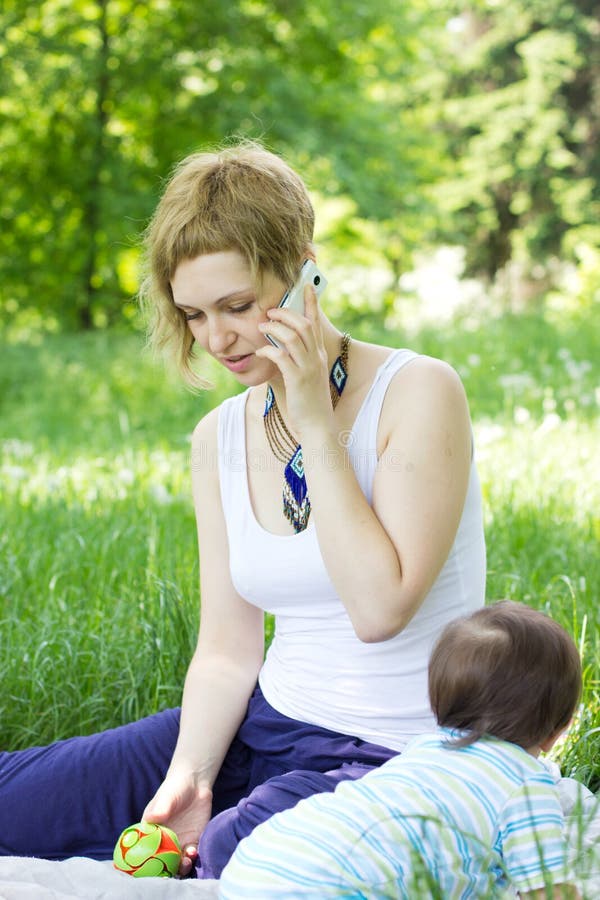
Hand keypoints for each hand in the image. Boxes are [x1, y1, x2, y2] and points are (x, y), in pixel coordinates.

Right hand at [142, 772, 212, 877]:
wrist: (195, 784)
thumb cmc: (175, 788)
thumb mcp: (167, 797)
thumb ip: (160, 809)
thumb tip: (151, 818)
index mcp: (151, 831)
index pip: (145, 850)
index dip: (146, 862)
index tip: (149, 870)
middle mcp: (163, 840)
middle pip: (160, 861)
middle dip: (164, 870)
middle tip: (169, 872)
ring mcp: (178, 842)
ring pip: (176, 862)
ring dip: (179, 867)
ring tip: (184, 862)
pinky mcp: (192, 840)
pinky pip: (190, 855)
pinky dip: (191, 858)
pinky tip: (193, 852)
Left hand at [257, 285, 331, 434]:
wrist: (318, 425)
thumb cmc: (309, 401)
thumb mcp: (307, 375)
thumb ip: (297, 359)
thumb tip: (279, 346)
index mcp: (319, 354)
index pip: (316, 322)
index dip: (311, 303)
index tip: (306, 286)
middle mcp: (316, 357)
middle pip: (304, 324)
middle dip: (286, 313)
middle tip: (270, 311)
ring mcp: (308, 368)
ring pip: (293, 337)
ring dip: (275, 328)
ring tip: (262, 326)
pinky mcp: (298, 379)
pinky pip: (282, 357)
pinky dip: (269, 350)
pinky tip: (260, 351)